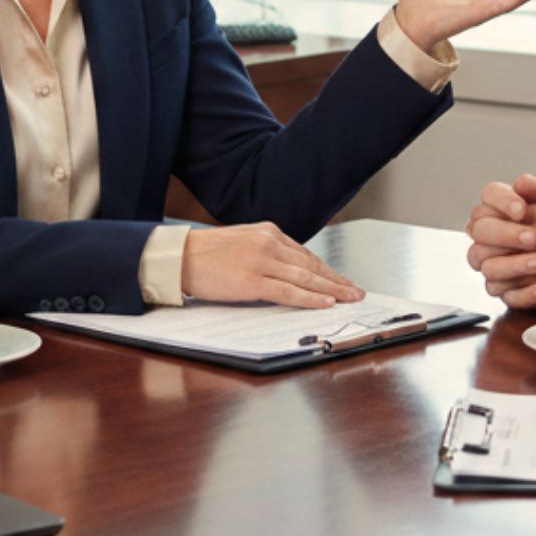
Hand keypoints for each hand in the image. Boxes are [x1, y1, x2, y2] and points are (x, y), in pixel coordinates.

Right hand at [180, 223, 362, 307]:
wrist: (179, 256)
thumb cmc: (206, 253)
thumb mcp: (243, 242)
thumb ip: (267, 252)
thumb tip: (289, 272)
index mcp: (269, 232)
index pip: (306, 255)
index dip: (327, 270)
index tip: (342, 280)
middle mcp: (270, 242)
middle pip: (311, 266)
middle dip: (337, 280)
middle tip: (356, 291)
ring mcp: (262, 261)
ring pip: (306, 278)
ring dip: (332, 290)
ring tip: (349, 299)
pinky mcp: (252, 280)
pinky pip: (288, 292)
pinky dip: (310, 298)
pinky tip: (326, 303)